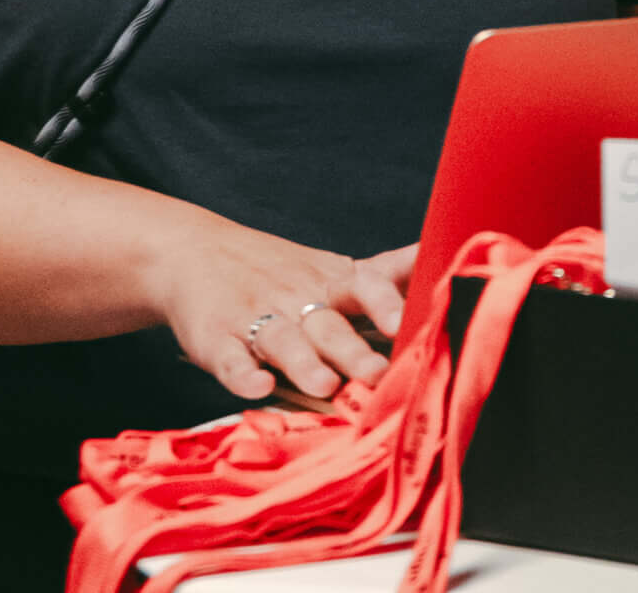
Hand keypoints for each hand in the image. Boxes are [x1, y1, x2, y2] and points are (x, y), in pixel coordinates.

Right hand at [146, 214, 411, 403]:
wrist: (190, 251)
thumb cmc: (277, 269)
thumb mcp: (332, 267)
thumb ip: (387, 273)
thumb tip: (446, 259)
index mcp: (330, 282)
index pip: (365, 287)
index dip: (387, 304)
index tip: (407, 324)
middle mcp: (295, 298)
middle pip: (328, 324)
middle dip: (353, 350)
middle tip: (378, 374)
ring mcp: (253, 318)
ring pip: (283, 341)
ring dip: (304, 362)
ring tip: (325, 386)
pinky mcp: (216, 340)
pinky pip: (229, 359)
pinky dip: (242, 374)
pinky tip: (256, 386)